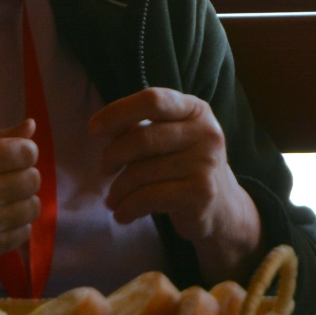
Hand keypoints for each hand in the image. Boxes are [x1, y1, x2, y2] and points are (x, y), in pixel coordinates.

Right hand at [0, 119, 40, 273]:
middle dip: (22, 173)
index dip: (22, 151)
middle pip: (32, 180)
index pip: (25, 153)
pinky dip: (15, 224)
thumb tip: (30, 126)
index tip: (8, 155)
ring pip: (32, 208)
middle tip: (1, 176)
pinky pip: (22, 234)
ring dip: (21, 200)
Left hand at [91, 88, 262, 281]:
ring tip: (113, 199)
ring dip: (118, 190)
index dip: (118, 112)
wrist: (222, 208)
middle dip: (113, 156)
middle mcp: (206, 132)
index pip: (153, 100)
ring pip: (142, 172)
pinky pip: (149, 197)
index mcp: (196, 110)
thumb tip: (101, 127)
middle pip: (142, 138)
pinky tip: (122, 214)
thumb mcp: (172, 138)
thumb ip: (143, 128)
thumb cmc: (185, 167)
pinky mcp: (201, 193)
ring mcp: (206, 163)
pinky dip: (127, 208)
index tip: (93, 129)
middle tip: (104, 170)